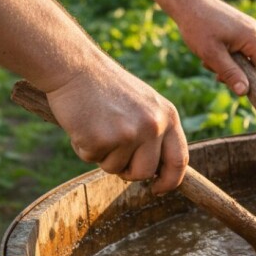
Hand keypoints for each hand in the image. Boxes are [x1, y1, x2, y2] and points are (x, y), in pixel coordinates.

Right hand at [45, 62, 188, 194]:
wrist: (76, 67)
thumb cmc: (108, 88)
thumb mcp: (145, 105)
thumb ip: (156, 132)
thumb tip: (158, 170)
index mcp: (168, 117)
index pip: (179, 159)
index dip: (171, 180)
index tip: (159, 189)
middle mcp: (153, 126)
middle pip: (145, 172)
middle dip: (128, 172)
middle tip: (113, 154)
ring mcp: (129, 133)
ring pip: (115, 168)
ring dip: (102, 156)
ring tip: (96, 126)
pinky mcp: (102, 139)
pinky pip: (91, 159)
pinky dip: (82, 146)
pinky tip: (82, 123)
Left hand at [169, 0, 255, 94]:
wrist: (185, 1)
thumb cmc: (197, 26)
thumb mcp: (212, 54)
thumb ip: (230, 73)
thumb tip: (244, 92)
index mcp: (252, 37)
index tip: (246, 93)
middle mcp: (254, 30)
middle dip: (239, 73)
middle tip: (217, 75)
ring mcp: (246, 26)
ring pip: (245, 54)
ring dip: (230, 63)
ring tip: (209, 61)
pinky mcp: (238, 25)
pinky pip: (239, 45)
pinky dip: (227, 53)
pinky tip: (211, 51)